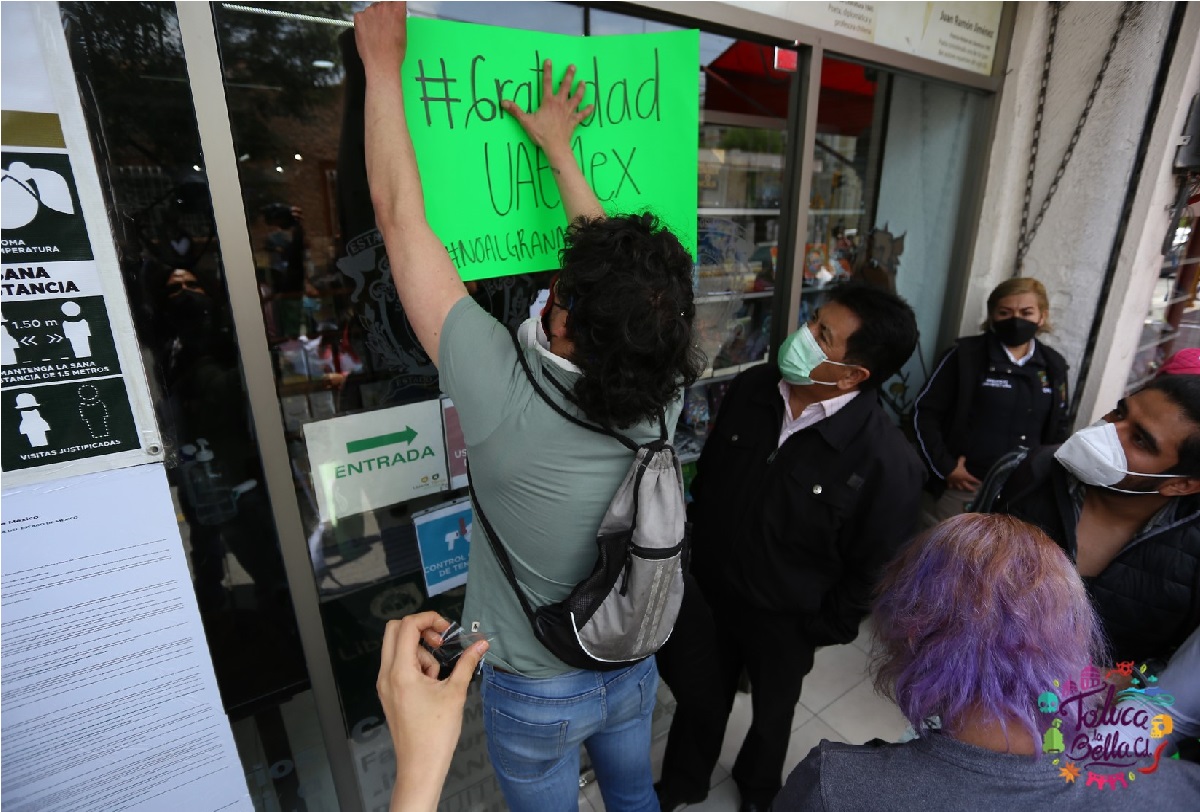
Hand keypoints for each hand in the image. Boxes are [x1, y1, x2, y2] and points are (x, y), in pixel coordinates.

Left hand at [354, 1, 407, 75]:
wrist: (381, 63)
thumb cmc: (395, 52)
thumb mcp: (403, 32)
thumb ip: (398, 18)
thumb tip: (394, 14)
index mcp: (396, 8)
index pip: (397, 0)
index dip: (395, 6)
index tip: (394, 11)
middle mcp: (383, 6)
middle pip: (383, 3)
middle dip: (384, 12)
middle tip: (384, 25)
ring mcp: (369, 11)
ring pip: (372, 9)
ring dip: (373, 17)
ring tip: (376, 32)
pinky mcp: (358, 17)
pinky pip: (361, 15)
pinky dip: (364, 22)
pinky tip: (368, 34)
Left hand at [377, 612, 487, 811]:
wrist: (420, 766)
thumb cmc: (435, 734)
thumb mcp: (455, 692)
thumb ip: (467, 662)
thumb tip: (481, 644)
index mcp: (400, 671)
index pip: (407, 626)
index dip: (428, 619)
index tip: (447, 629)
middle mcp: (386, 675)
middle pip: (394, 631)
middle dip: (420, 629)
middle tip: (440, 641)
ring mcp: (385, 685)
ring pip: (396, 648)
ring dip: (419, 650)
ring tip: (437, 674)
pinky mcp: (389, 693)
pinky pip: (398, 665)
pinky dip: (415, 664)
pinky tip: (431, 684)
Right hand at [502, 60, 593, 161]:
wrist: (555, 146)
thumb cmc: (541, 134)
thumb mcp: (526, 121)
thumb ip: (515, 111)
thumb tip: (503, 102)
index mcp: (548, 102)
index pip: (546, 83)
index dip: (547, 71)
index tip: (549, 61)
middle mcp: (559, 104)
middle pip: (565, 87)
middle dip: (569, 76)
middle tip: (573, 67)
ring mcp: (568, 112)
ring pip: (576, 98)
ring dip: (580, 90)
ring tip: (583, 82)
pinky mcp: (573, 121)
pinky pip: (582, 115)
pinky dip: (587, 111)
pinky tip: (592, 106)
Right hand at [947, 456, 980, 491]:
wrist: (947, 470)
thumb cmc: (955, 467)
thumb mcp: (960, 462)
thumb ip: (962, 460)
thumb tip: (963, 457)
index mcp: (966, 476)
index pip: (973, 479)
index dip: (977, 481)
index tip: (980, 483)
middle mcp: (961, 481)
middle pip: (967, 486)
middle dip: (971, 489)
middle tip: (974, 491)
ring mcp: (955, 482)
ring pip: (959, 487)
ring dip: (961, 488)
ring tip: (962, 489)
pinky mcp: (950, 482)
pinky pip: (950, 485)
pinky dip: (951, 486)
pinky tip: (951, 487)